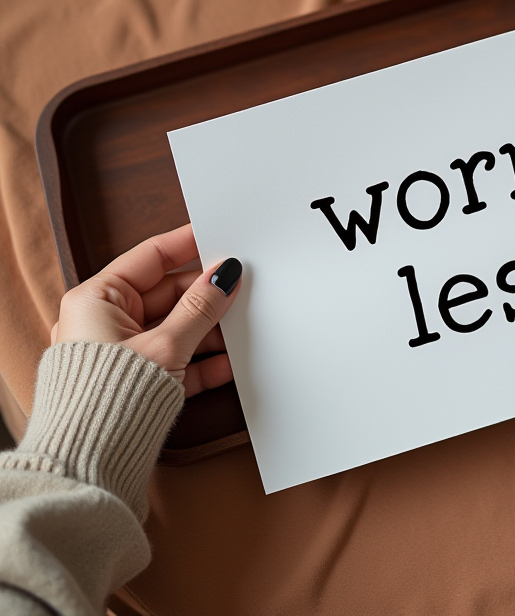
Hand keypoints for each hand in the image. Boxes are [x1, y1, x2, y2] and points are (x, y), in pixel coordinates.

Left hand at [51, 224, 240, 397]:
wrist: (87, 462)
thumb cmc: (107, 398)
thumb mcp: (166, 344)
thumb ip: (200, 307)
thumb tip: (223, 277)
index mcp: (97, 299)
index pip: (151, 257)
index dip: (188, 244)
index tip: (219, 236)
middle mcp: (105, 321)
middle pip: (168, 295)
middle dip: (206, 296)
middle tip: (241, 288)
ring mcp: (121, 352)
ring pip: (175, 328)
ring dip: (208, 331)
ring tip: (241, 328)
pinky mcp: (135, 381)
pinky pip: (174, 361)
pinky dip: (200, 362)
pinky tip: (228, 363)